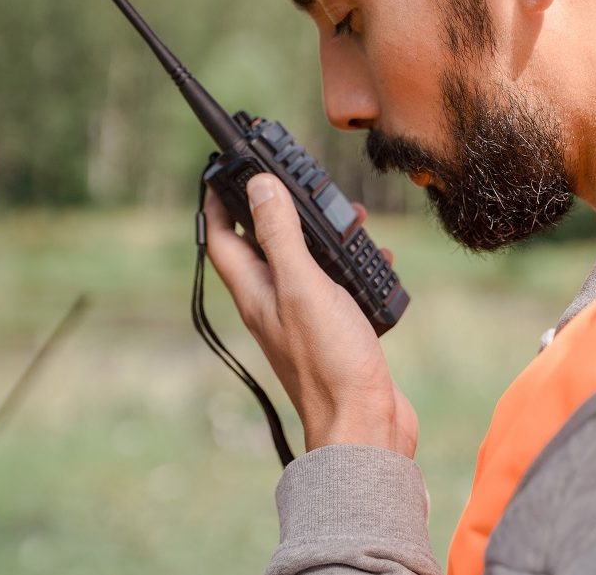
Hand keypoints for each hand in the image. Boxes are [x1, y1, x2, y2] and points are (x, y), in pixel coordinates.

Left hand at [205, 173, 417, 457]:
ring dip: (323, 235)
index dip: (217, 201)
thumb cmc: (329, 363)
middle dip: (281, 209)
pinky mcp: (332, 328)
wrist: (365, 425)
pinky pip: (336, 284)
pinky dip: (353, 264)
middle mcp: (273, 301)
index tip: (223, 170)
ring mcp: (302, 316)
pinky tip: (378, 260)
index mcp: (255, 290)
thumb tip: (258, 188)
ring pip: (305, 260)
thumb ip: (280, 236)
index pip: (221, 237)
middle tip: (300, 184)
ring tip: (352, 216)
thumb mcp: (302, 287)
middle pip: (263, 243)